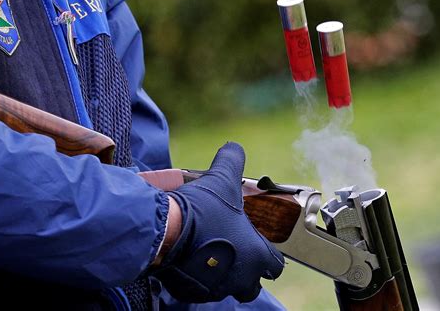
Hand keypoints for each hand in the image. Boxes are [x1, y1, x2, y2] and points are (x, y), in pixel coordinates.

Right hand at [153, 142, 284, 302]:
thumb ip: (232, 160)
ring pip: (225, 287)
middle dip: (245, 271)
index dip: (268, 255)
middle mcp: (240, 277)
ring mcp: (216, 289)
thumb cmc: (201, 209)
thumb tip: (234, 146)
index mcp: (255, 254)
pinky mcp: (191, 293)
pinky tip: (189, 260)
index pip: (275, 265)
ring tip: (207, 252)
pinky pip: (200, 290)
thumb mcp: (221, 179)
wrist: (164, 231)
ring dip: (220, 274)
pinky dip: (197, 279)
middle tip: (232, 251)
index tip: (257, 246)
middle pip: (251, 284)